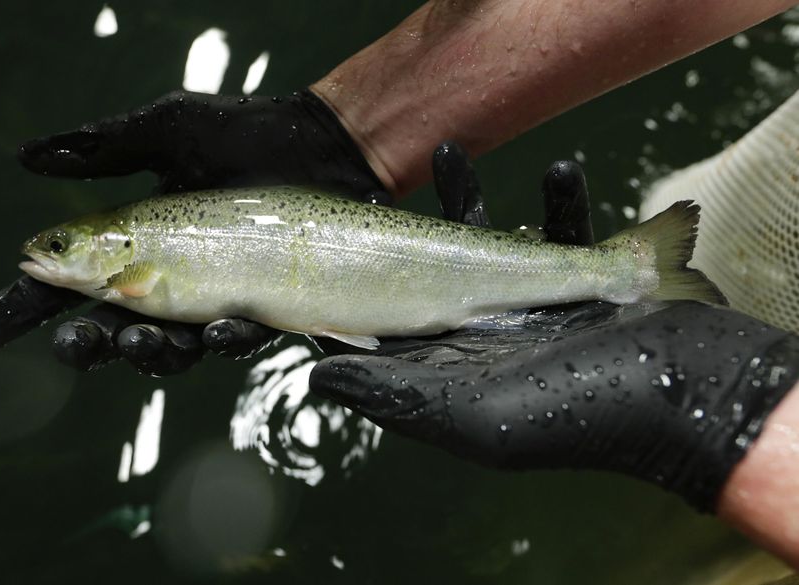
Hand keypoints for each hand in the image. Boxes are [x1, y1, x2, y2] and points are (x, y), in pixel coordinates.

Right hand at [0, 89, 386, 373]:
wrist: (321, 145)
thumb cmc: (245, 133)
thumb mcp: (169, 132)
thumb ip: (107, 149)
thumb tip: (29, 157)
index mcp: (136, 240)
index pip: (71, 279)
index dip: (28, 306)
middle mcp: (170, 277)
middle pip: (113, 329)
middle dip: (90, 345)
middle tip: (78, 343)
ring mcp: (216, 297)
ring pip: (172, 348)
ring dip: (150, 354)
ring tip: (141, 342)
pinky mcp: (264, 307)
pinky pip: (238, 337)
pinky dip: (225, 337)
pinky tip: (220, 326)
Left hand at [309, 161, 798, 512]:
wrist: (679, 401)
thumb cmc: (567, 417)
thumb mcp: (464, 417)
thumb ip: (391, 394)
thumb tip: (315, 376)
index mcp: (455, 363)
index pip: (395, 318)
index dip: (363, 280)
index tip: (335, 233)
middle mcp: (488, 333)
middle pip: (436, 269)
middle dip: (407, 229)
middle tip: (380, 187)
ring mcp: (535, 307)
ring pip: (495, 240)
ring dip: (474, 198)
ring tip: (454, 154)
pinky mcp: (582, 287)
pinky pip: (566, 233)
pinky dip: (563, 202)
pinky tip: (562, 169)